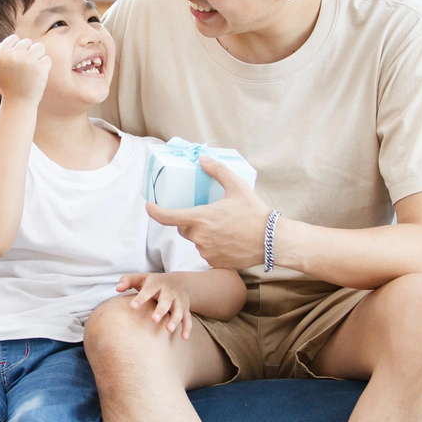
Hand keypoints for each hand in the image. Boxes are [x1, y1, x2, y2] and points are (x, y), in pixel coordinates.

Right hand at [0, 35, 50, 104]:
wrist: (19, 103)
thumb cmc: (9, 85)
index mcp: (1, 54)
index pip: (13, 38)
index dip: (17, 47)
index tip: (18, 57)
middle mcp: (13, 56)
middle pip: (27, 42)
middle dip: (29, 52)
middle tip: (26, 67)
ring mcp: (27, 61)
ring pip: (39, 47)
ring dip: (39, 57)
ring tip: (33, 69)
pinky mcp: (39, 67)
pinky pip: (47, 59)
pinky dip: (45, 67)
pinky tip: (38, 76)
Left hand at [117, 272, 193, 339]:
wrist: (180, 282)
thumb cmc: (154, 283)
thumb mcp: (141, 278)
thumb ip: (128, 281)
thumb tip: (117, 288)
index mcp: (156, 284)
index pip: (148, 290)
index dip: (141, 298)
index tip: (132, 306)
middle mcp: (169, 292)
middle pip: (166, 300)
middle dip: (161, 310)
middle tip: (154, 319)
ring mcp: (178, 301)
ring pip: (179, 310)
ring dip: (175, 320)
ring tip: (169, 330)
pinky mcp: (185, 309)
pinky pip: (188, 319)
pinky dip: (187, 328)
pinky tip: (184, 337)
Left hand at [145, 155, 270, 269]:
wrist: (272, 241)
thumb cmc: (254, 213)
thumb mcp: (237, 187)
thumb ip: (217, 171)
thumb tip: (203, 159)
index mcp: (200, 218)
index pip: (167, 217)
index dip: (154, 212)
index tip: (149, 206)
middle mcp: (199, 237)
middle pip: (183, 228)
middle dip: (189, 220)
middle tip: (206, 214)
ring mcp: (207, 252)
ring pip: (196, 241)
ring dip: (202, 234)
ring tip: (222, 227)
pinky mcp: (215, 262)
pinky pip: (206, 252)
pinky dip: (212, 246)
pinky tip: (228, 240)